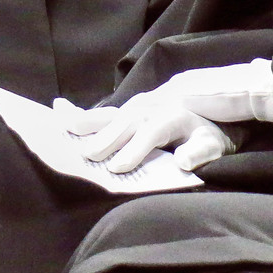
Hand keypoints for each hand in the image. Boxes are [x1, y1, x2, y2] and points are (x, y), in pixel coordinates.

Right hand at [63, 91, 236, 173]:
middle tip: (87, 157)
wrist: (212, 104)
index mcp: (171, 116)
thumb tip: (183, 160)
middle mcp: (150, 107)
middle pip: (124, 124)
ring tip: (65, 130)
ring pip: (109, 115)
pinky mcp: (128, 107)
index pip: (150, 134)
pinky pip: (103, 112)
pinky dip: (81, 112)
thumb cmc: (210, 132)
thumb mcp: (214, 144)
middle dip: (106, 140)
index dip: (133, 150)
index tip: (117, 168)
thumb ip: (200, 151)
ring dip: (87, 122)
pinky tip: (58, 109)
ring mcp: (137, 105)